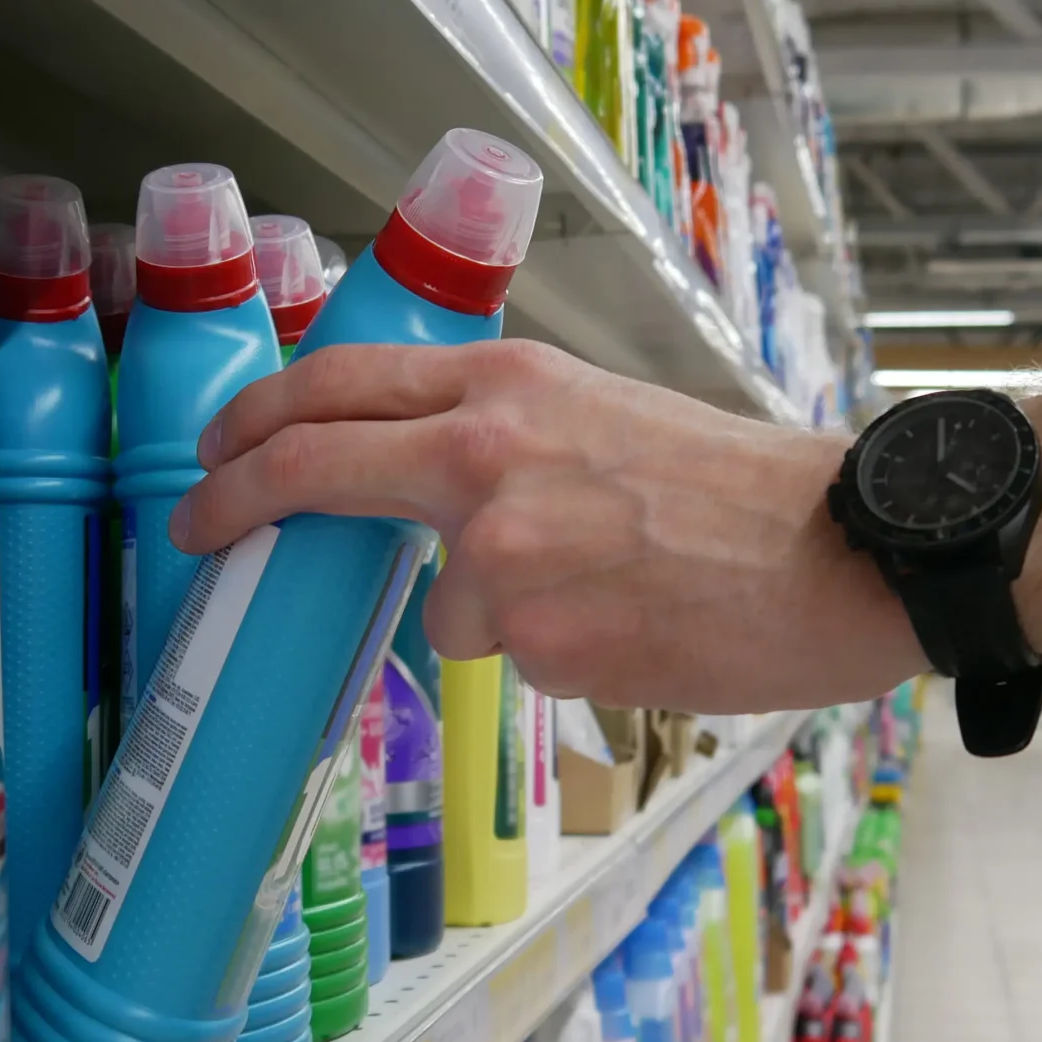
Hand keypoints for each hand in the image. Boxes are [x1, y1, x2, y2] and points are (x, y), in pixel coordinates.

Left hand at [169, 340, 922, 711]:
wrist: (844, 552)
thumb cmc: (743, 488)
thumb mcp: (602, 414)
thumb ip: (502, 438)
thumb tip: (431, 483)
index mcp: (506, 383)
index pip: (337, 385)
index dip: (257, 421)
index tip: (217, 451)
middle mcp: (482, 458)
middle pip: (314, 468)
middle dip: (235, 497)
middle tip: (197, 523)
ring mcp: (500, 558)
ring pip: (447, 604)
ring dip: (504, 610)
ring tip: (619, 590)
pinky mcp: (537, 646)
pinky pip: (518, 658)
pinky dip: (566, 653)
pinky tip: (642, 627)